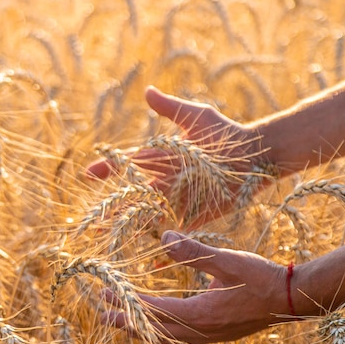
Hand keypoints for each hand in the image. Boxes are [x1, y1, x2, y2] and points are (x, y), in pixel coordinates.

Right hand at [87, 86, 262, 226]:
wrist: (256, 154)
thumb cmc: (226, 133)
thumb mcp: (197, 117)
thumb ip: (171, 108)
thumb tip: (147, 90)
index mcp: (163, 158)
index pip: (129, 164)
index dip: (109, 169)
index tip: (88, 174)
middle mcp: (168, 180)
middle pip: (134, 194)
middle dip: (114, 204)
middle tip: (94, 218)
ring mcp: (181, 199)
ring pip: (150, 213)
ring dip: (131, 224)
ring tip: (111, 236)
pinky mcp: (198, 214)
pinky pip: (178, 228)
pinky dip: (165, 239)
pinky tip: (149, 252)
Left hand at [103, 230, 290, 343]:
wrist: (292, 299)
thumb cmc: (261, 277)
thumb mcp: (226, 260)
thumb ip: (193, 250)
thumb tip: (164, 236)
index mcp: (199, 313)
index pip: (153, 310)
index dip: (128, 302)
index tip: (106, 295)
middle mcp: (201, 331)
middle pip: (154, 331)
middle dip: (127, 322)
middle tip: (104, 313)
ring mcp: (210, 336)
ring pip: (167, 339)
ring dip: (143, 330)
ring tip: (125, 322)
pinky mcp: (218, 335)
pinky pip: (181, 339)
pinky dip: (163, 333)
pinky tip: (162, 324)